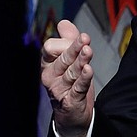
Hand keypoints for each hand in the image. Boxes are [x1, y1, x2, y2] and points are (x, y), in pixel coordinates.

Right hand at [40, 19, 95, 136]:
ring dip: (81, 61)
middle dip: (73, 48)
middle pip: (62, 58)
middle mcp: (50, 75)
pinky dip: (83, 79)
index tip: (81, 38)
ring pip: (70, 72)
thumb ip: (67, 40)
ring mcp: (59, 89)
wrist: (72, 114)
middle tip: (85, 38)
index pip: (50, 47)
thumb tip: (64, 22)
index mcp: (48, 63)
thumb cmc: (69, 83)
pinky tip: (89, 70)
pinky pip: (77, 88)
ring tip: (88, 51)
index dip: (65, 41)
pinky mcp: (70, 101)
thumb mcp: (69, 60)